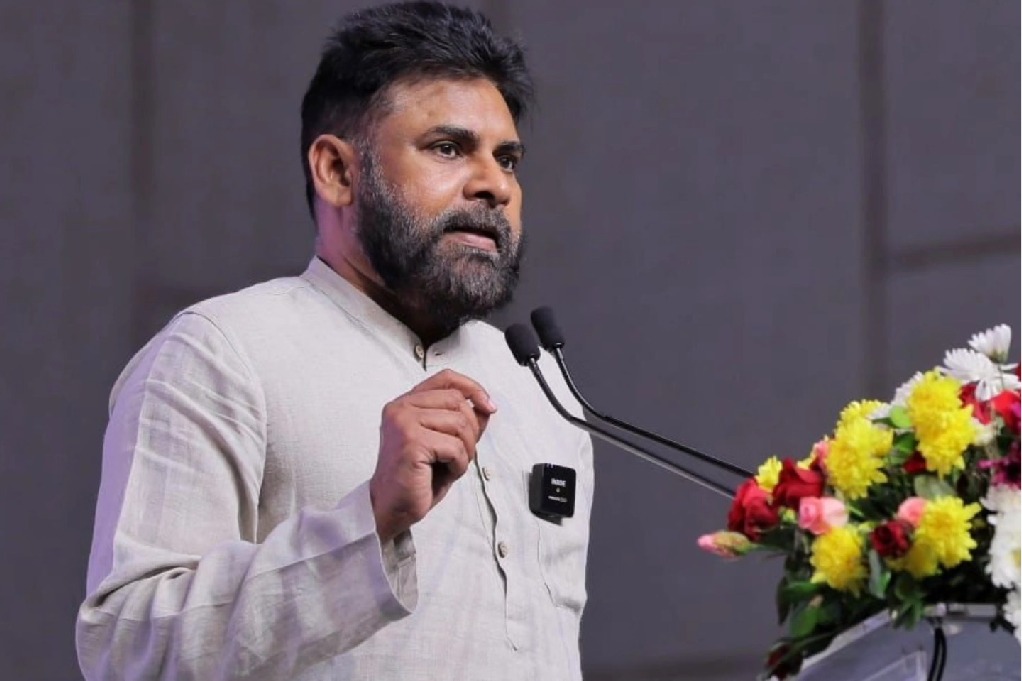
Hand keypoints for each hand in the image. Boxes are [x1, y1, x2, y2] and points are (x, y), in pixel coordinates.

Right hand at [369, 369, 496, 542]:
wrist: (392, 507)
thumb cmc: (416, 478)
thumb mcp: (445, 443)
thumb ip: (462, 422)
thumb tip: (486, 407)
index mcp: (406, 403)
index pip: (446, 378)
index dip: (472, 388)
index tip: (489, 406)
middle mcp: (401, 408)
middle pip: (457, 401)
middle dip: (471, 430)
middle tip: (462, 454)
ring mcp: (404, 422)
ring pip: (459, 423)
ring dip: (466, 450)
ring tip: (452, 465)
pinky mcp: (411, 441)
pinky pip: (454, 446)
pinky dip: (459, 464)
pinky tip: (446, 473)